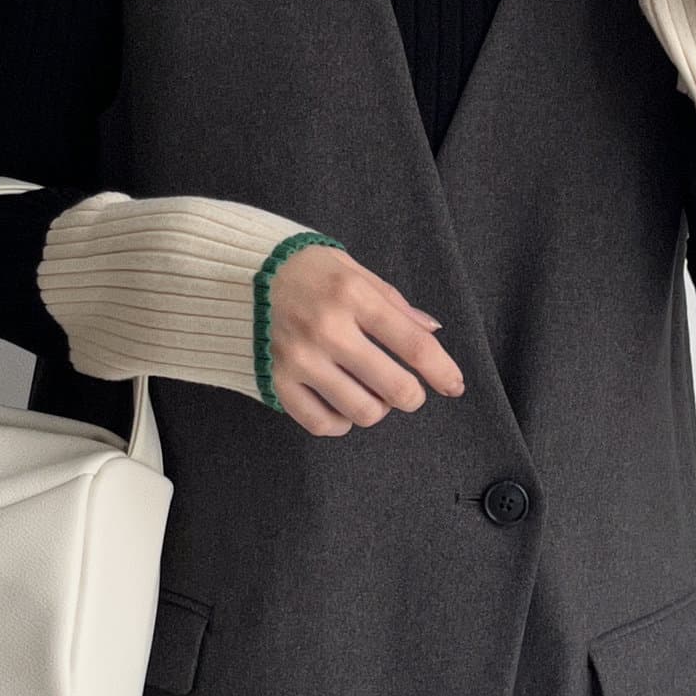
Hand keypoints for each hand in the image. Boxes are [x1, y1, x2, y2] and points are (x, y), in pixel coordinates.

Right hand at [268, 245, 465, 436]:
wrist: (241, 274)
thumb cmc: (307, 271)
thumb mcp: (355, 272)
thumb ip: (395, 304)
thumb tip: (433, 331)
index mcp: (354, 295)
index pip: (415, 345)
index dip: (443, 371)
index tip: (453, 384)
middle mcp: (327, 329)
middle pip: (395, 388)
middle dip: (412, 396)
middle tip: (407, 391)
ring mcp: (300, 358)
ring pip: (363, 412)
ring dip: (377, 408)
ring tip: (370, 393)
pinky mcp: (278, 380)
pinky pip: (323, 424)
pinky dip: (341, 422)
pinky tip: (342, 405)